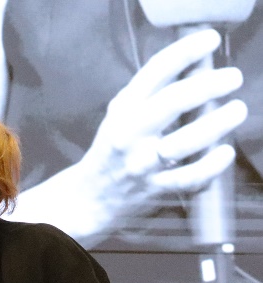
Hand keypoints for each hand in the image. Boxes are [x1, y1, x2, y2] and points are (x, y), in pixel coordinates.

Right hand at [75, 28, 246, 232]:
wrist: (92, 195)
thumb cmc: (113, 149)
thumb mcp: (121, 115)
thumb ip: (150, 94)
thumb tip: (195, 66)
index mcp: (123, 110)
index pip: (154, 73)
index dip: (184, 52)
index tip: (209, 40)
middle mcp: (130, 134)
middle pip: (173, 102)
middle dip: (209, 86)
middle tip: (233, 78)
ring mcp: (144, 164)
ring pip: (186, 141)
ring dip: (218, 123)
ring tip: (236, 110)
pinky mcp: (157, 189)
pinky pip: (191, 177)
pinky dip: (213, 164)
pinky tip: (225, 151)